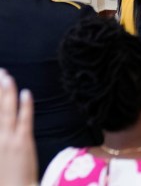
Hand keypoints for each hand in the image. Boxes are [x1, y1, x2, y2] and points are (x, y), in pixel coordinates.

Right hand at [0, 70, 36, 185]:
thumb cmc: (4, 178)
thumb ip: (1, 137)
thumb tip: (5, 124)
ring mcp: (8, 140)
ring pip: (6, 110)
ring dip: (7, 91)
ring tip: (6, 76)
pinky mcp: (23, 143)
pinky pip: (24, 120)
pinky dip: (25, 106)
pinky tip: (26, 93)